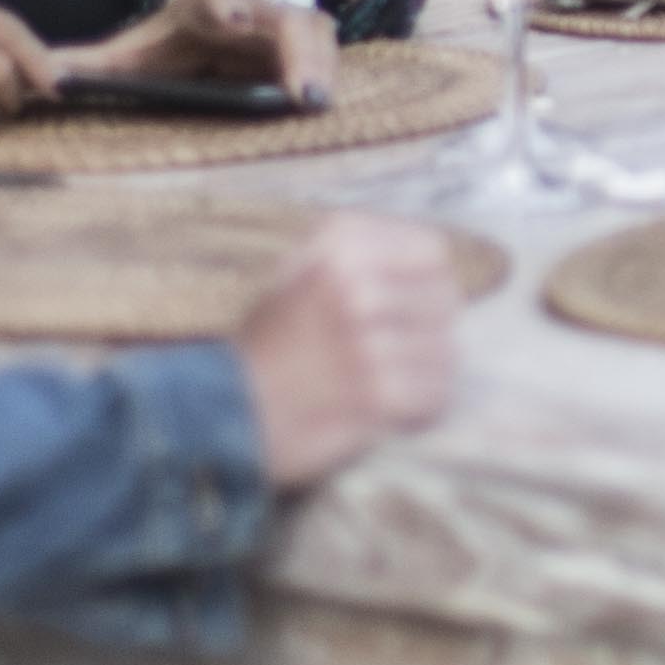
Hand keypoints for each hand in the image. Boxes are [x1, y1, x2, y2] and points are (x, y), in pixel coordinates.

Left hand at [76, 0, 338, 109]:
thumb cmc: (178, 36)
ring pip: (313, 33)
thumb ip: (97, 62)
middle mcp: (254, 7)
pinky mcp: (313, 43)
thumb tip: (44, 77)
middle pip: (278, 19)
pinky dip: (329, 75)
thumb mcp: (140, 46)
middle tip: (296, 88)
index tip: (228, 19)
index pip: (215, 0)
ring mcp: (288, 22)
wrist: (230, 5)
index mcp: (207, 6)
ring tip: (314, 101)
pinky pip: (328, 55)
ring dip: (318, 64)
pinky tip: (324, 103)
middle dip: (291, 48)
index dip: (224, 7)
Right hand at [233, 217, 459, 489]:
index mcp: (337, 247)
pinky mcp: (375, 394)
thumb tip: (438, 265)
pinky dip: (419, 409)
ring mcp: (365, 340)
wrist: (220, 417)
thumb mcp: (299, 275)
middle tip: (399, 355)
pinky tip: (389, 412)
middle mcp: (353, 285)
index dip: (428, 286)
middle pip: (444, 303)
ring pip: (444, 351)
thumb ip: (361, 257)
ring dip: (424, 375)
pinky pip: (434, 395)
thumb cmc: (267, 348)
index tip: (411, 308)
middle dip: (428, 332)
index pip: (431, 254)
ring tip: (389, 386)